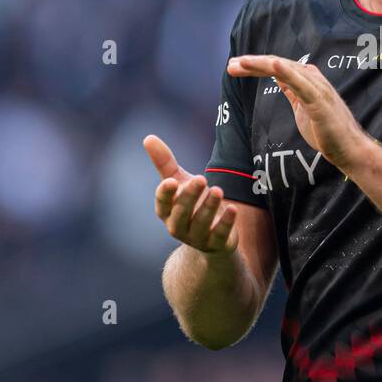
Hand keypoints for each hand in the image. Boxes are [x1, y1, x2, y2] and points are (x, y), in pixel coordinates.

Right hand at [143, 134, 238, 254]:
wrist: (210, 237)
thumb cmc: (190, 203)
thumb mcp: (178, 181)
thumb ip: (164, 162)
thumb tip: (148, 137)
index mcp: (166, 211)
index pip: (162, 203)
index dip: (165, 193)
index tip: (171, 181)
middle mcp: (178, 226)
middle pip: (181, 213)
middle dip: (190, 196)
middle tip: (201, 178)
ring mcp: (197, 238)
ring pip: (201, 224)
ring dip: (209, 207)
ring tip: (217, 190)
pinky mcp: (216, 244)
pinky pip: (219, 235)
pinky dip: (226, 223)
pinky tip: (233, 209)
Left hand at [227, 54, 370, 173]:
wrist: (348, 149)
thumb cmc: (327, 131)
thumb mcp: (303, 107)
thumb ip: (293, 91)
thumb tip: (280, 79)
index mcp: (306, 80)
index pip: (276, 67)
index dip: (255, 66)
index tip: (235, 68)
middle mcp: (312, 79)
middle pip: (277, 64)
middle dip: (252, 64)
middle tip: (230, 65)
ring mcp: (316, 88)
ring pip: (284, 69)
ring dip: (261, 64)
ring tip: (240, 63)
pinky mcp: (319, 100)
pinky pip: (300, 83)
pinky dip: (286, 72)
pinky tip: (272, 64)